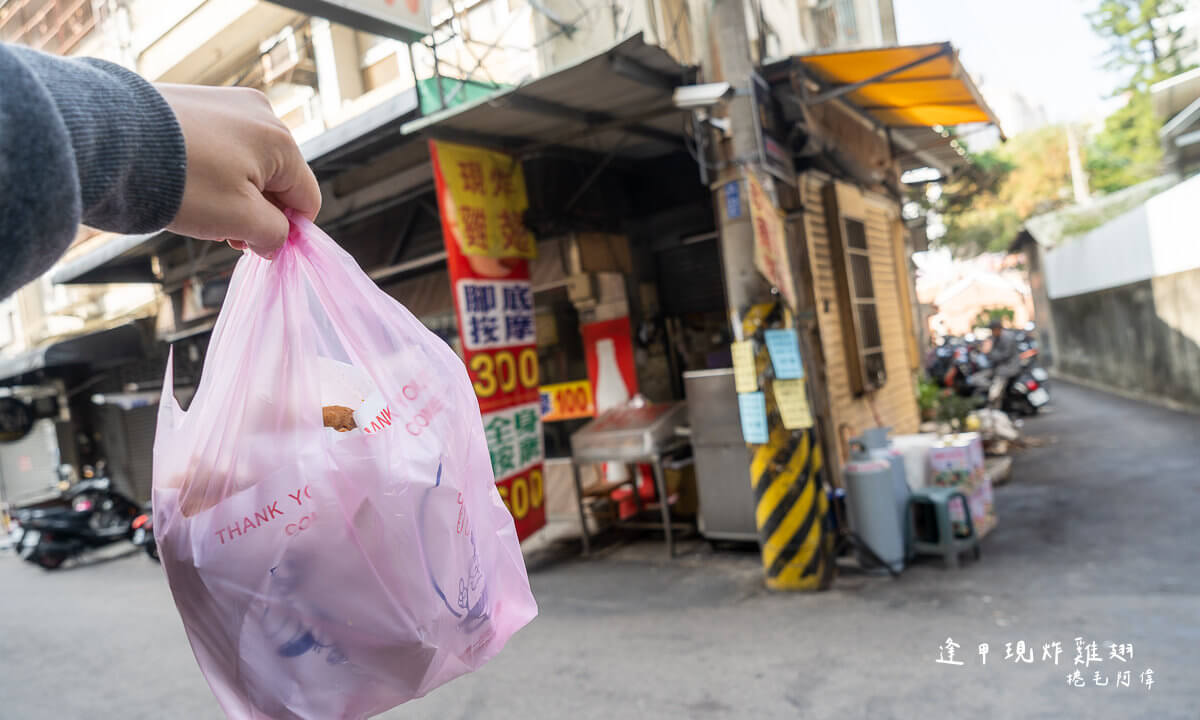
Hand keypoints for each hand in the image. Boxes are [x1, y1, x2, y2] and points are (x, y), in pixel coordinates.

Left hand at [156, 84, 320, 258]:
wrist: (107, 140)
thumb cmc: (183, 183)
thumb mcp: (240, 220)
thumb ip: (274, 235)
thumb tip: (277, 240)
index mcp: (281, 140)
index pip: (306, 198)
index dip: (288, 230)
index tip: (253, 245)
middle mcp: (261, 112)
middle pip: (278, 179)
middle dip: (257, 210)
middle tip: (222, 232)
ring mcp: (226, 101)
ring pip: (248, 162)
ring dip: (234, 192)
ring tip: (199, 207)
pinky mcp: (195, 100)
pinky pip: (220, 144)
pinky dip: (210, 168)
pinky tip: (184, 181)